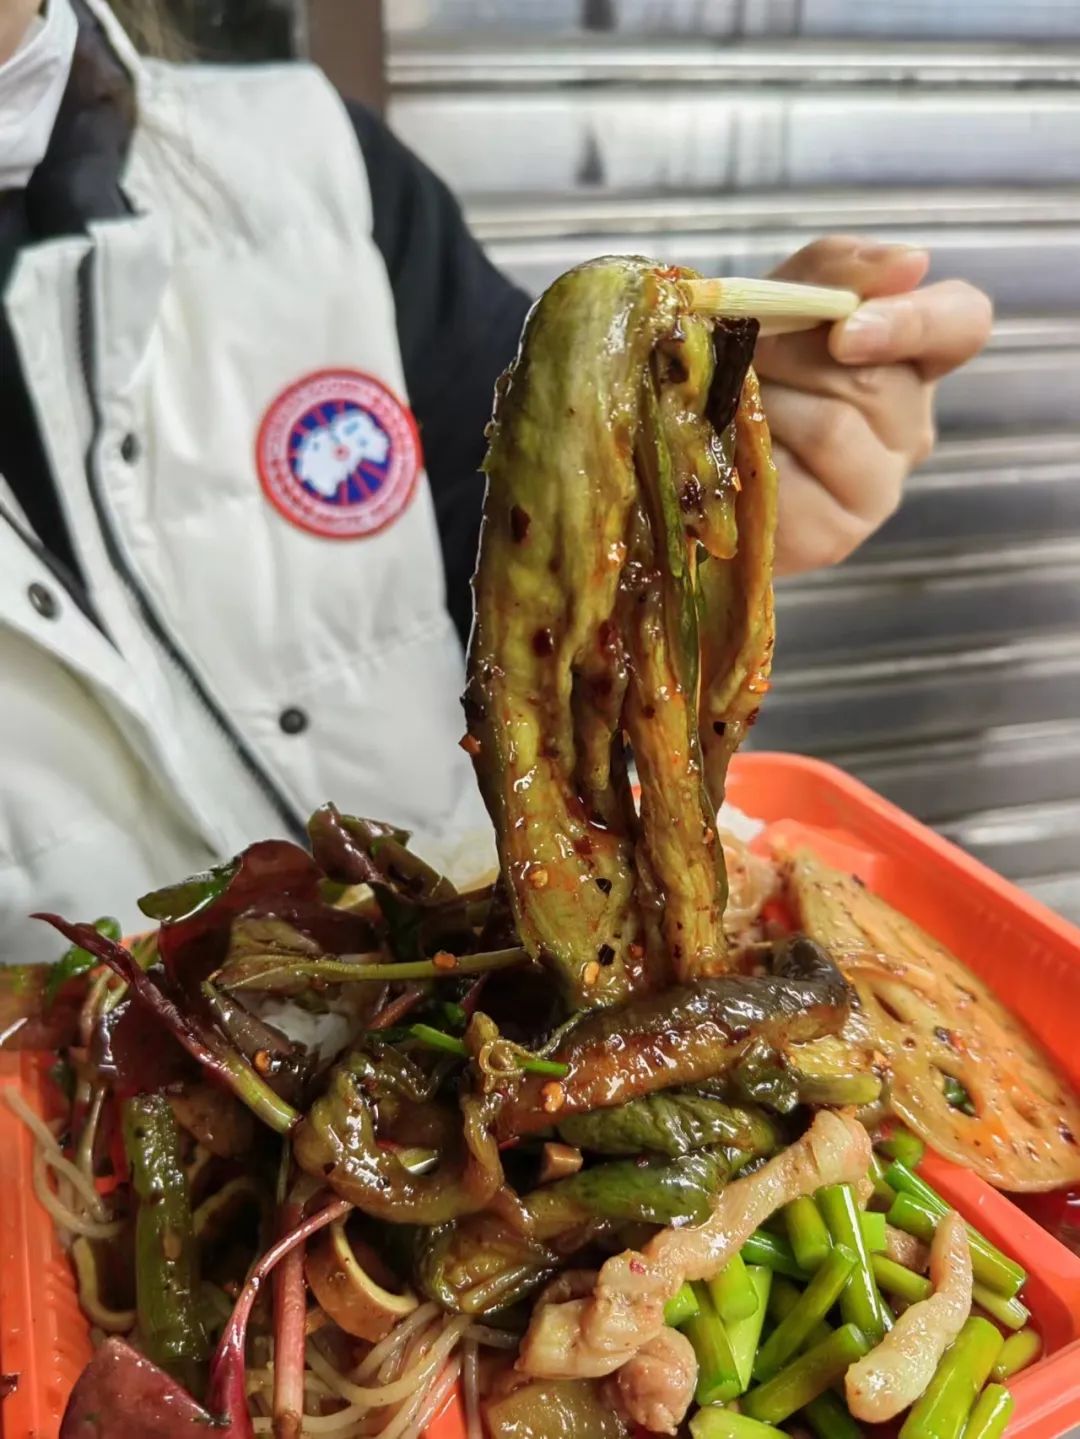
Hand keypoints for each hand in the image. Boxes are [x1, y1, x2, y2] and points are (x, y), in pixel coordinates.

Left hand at [754, 237, 992, 573]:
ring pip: (831, 428)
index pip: (961, 324)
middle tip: (744, 360)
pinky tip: (729, 453)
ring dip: (763, 404)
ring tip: (730, 407)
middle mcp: (909, 431)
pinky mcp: (832, 538)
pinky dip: (745, 455)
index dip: (914, 320)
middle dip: (792, 358)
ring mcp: (877, 493)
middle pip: (874, 381)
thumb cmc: (738, 372)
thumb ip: (835, 271)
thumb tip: (910, 264)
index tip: (847, 327)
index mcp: (911, 362)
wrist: (680, 456)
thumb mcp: (776, 305)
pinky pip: (792, 479)